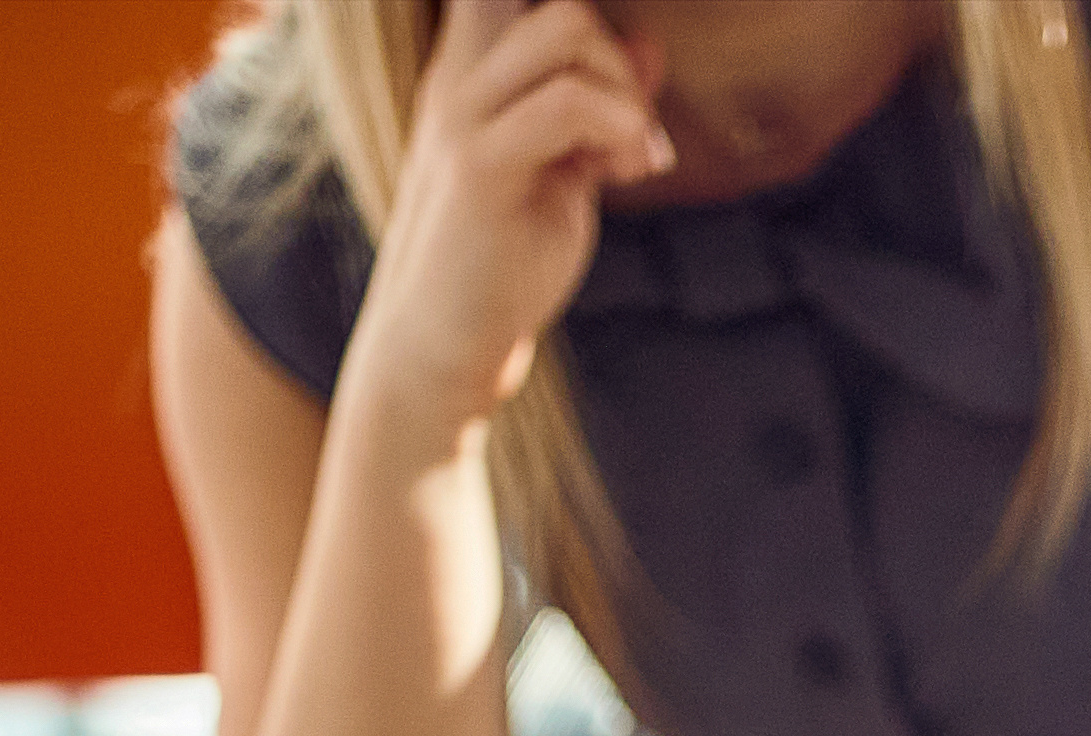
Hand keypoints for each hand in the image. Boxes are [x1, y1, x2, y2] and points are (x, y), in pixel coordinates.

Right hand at [348, 0, 671, 437]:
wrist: (442, 346)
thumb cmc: (502, 260)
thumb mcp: (563, 169)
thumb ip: (596, 106)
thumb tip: (648, 44)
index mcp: (471, 71)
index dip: (575, 16)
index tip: (618, 80)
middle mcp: (459, 77)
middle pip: (558, 3)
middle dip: (616, 53)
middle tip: (634, 128)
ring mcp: (462, 117)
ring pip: (566, 27)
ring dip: (626, 89)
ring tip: (636, 157)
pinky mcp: (479, 168)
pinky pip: (567, 103)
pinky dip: (622, 127)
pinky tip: (634, 170)